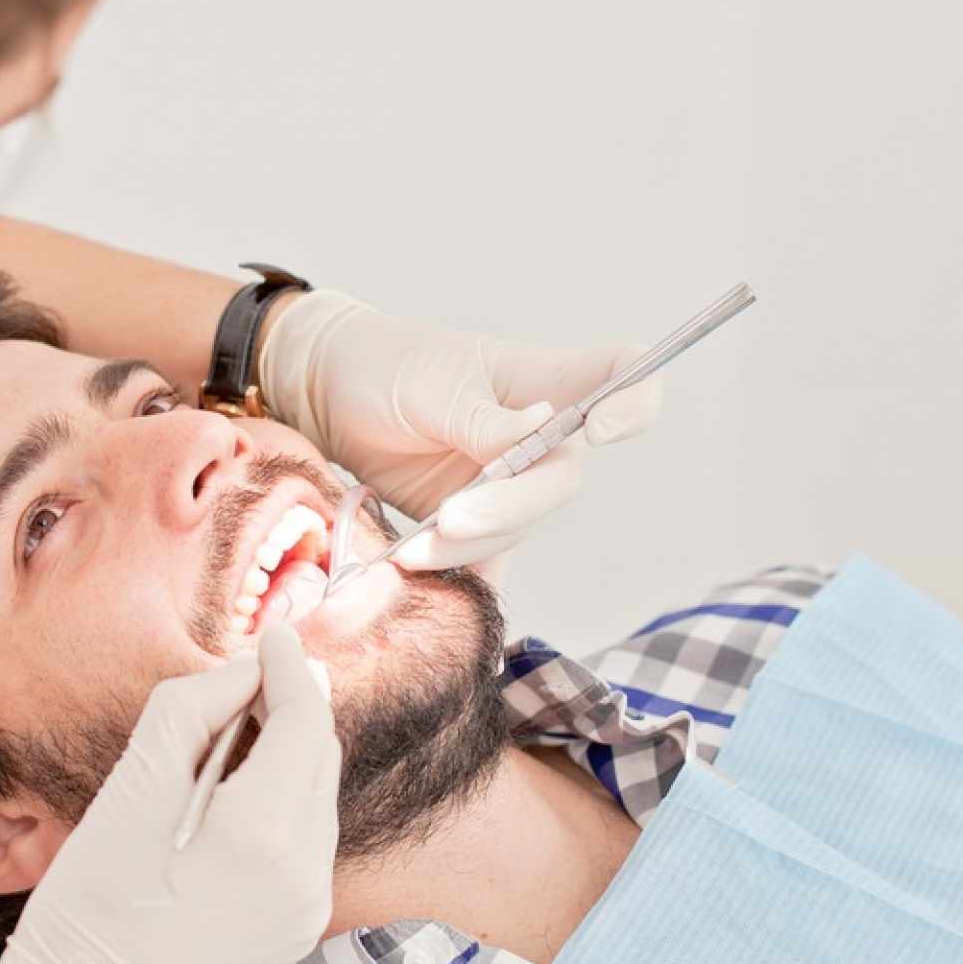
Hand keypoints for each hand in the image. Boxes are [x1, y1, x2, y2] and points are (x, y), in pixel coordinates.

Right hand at [0, 626, 340, 963]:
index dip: (290, 668)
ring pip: (318, 796)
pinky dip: (286, 804)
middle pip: (321, 756)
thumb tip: (244, 673)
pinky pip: (309, 840)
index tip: (274, 635)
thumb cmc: (94, 891)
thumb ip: (195, 708)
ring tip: (242, 731)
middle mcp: (302, 869)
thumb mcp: (134, 780)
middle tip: (256, 673)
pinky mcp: (300, 924)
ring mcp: (308, 903)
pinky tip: (241, 796)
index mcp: (261, 829)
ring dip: (289, 755)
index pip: (305, 721)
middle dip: (292, 707)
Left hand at [261, 291, 660, 569]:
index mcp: (541, 379)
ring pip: (516, 527)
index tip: (602, 426)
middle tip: (450, 517)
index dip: (635, 400)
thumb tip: (538, 427)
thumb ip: (483, 418)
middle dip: (510, 506)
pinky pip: (483, 559)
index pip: (621, 372)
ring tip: (411, 547)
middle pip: (561, 479)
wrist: (327, 395)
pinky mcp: (473, 521)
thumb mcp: (432, 385)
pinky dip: (462, 578)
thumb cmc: (386, 366)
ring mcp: (507, 481)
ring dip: (468, 543)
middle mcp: (538, 434)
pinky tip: (438, 598)